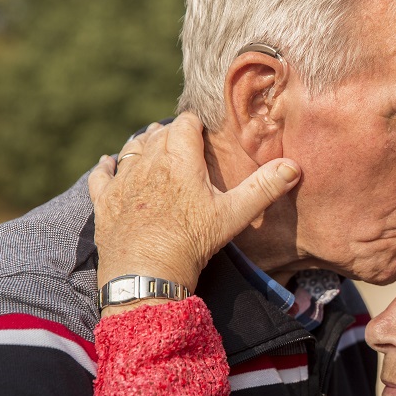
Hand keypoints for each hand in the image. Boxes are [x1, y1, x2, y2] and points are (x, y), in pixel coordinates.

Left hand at [89, 113, 300, 303]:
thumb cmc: (192, 241)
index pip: (185, 123)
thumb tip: (293, 166)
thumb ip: (264, 188)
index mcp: (179, 158)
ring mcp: (123, 181)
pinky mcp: (105, 200)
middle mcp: (148, 162)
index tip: (202, 128)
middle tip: (182, 139)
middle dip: (170, 132)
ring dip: (143, 144)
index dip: (194, 123)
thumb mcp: (234, 215)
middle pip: (157, 133)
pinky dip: (108, 166)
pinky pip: (102, 174)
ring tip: (153, 146)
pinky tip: (110, 164)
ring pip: (131, 148)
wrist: (147, 273)